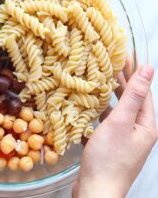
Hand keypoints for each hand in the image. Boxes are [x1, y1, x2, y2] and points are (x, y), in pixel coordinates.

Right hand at [73, 65, 156, 197]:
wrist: (96, 191)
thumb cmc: (108, 158)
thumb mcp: (121, 122)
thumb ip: (133, 95)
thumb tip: (149, 70)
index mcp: (145, 126)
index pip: (143, 92)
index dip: (135, 73)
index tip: (124, 56)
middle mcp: (138, 132)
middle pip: (131, 101)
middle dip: (122, 83)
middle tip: (111, 65)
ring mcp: (124, 140)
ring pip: (119, 112)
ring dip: (111, 97)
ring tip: (100, 82)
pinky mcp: (111, 146)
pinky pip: (108, 123)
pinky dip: (101, 113)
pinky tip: (92, 107)